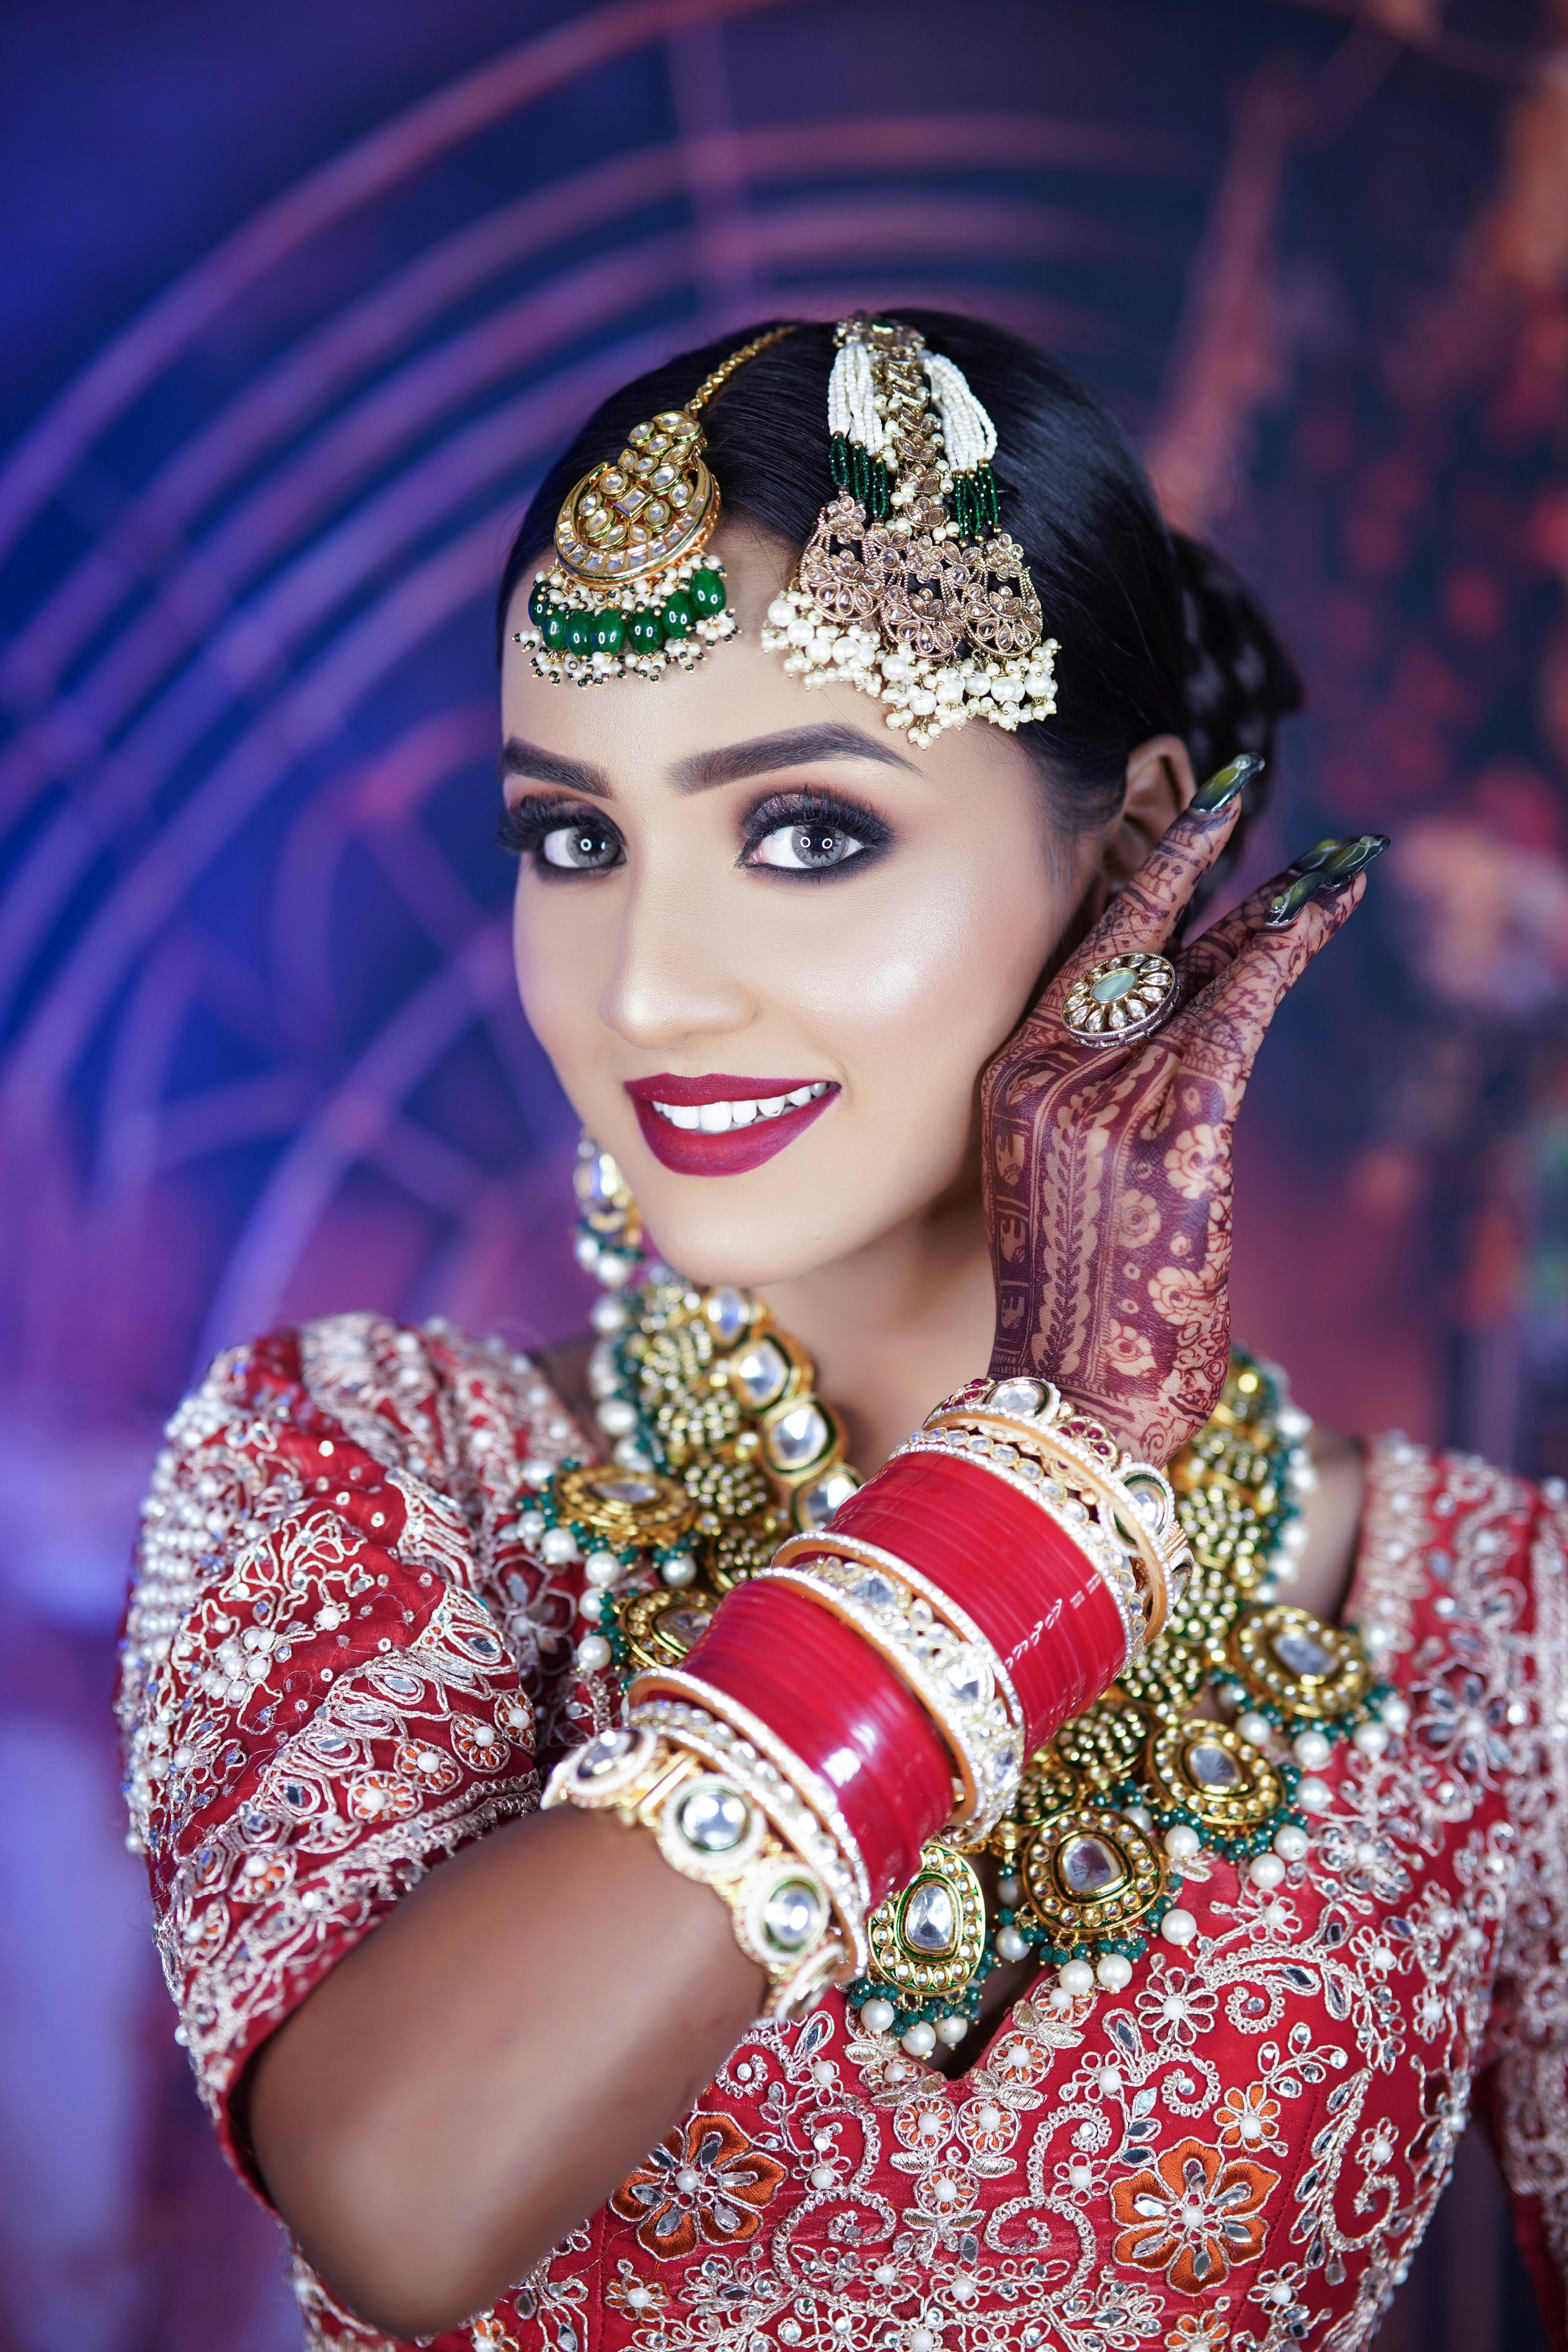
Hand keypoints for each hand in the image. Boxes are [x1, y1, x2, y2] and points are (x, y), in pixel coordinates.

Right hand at [981, 766, 1385, 1465]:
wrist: (1067, 1402)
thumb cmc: (1076, 1315)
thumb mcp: (1069, 1190)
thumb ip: (1108, 1103)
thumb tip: (1187, 1034)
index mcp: (1009, 1086)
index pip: (1077, 959)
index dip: (1126, 883)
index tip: (1165, 820)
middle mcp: (1045, 1077)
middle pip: (1134, 944)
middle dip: (1190, 856)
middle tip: (1238, 784)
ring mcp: (1103, 1102)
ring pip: (1198, 970)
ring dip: (1276, 907)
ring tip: (1335, 860)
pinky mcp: (1172, 1135)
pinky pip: (1236, 1013)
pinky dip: (1286, 950)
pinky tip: (1328, 902)